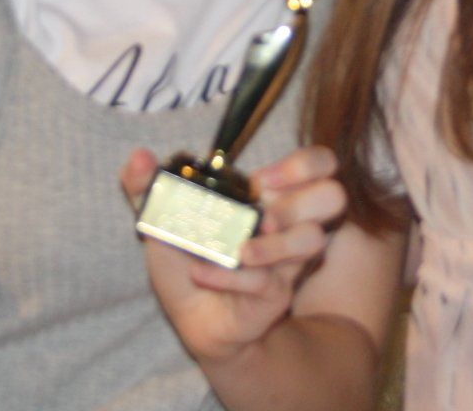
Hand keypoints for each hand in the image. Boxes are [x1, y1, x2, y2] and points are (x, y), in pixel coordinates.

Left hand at [121, 145, 346, 365]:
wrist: (190, 315)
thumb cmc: (186, 260)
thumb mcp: (162, 220)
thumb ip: (147, 186)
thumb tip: (138, 156)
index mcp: (267, 196)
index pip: (319, 163)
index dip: (302, 165)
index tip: (260, 181)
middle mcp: (286, 223)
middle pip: (334, 195)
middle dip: (301, 197)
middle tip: (261, 209)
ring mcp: (286, 261)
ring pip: (312, 239)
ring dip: (274, 242)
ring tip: (238, 249)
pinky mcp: (275, 294)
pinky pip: (265, 280)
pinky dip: (228, 275)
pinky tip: (199, 273)